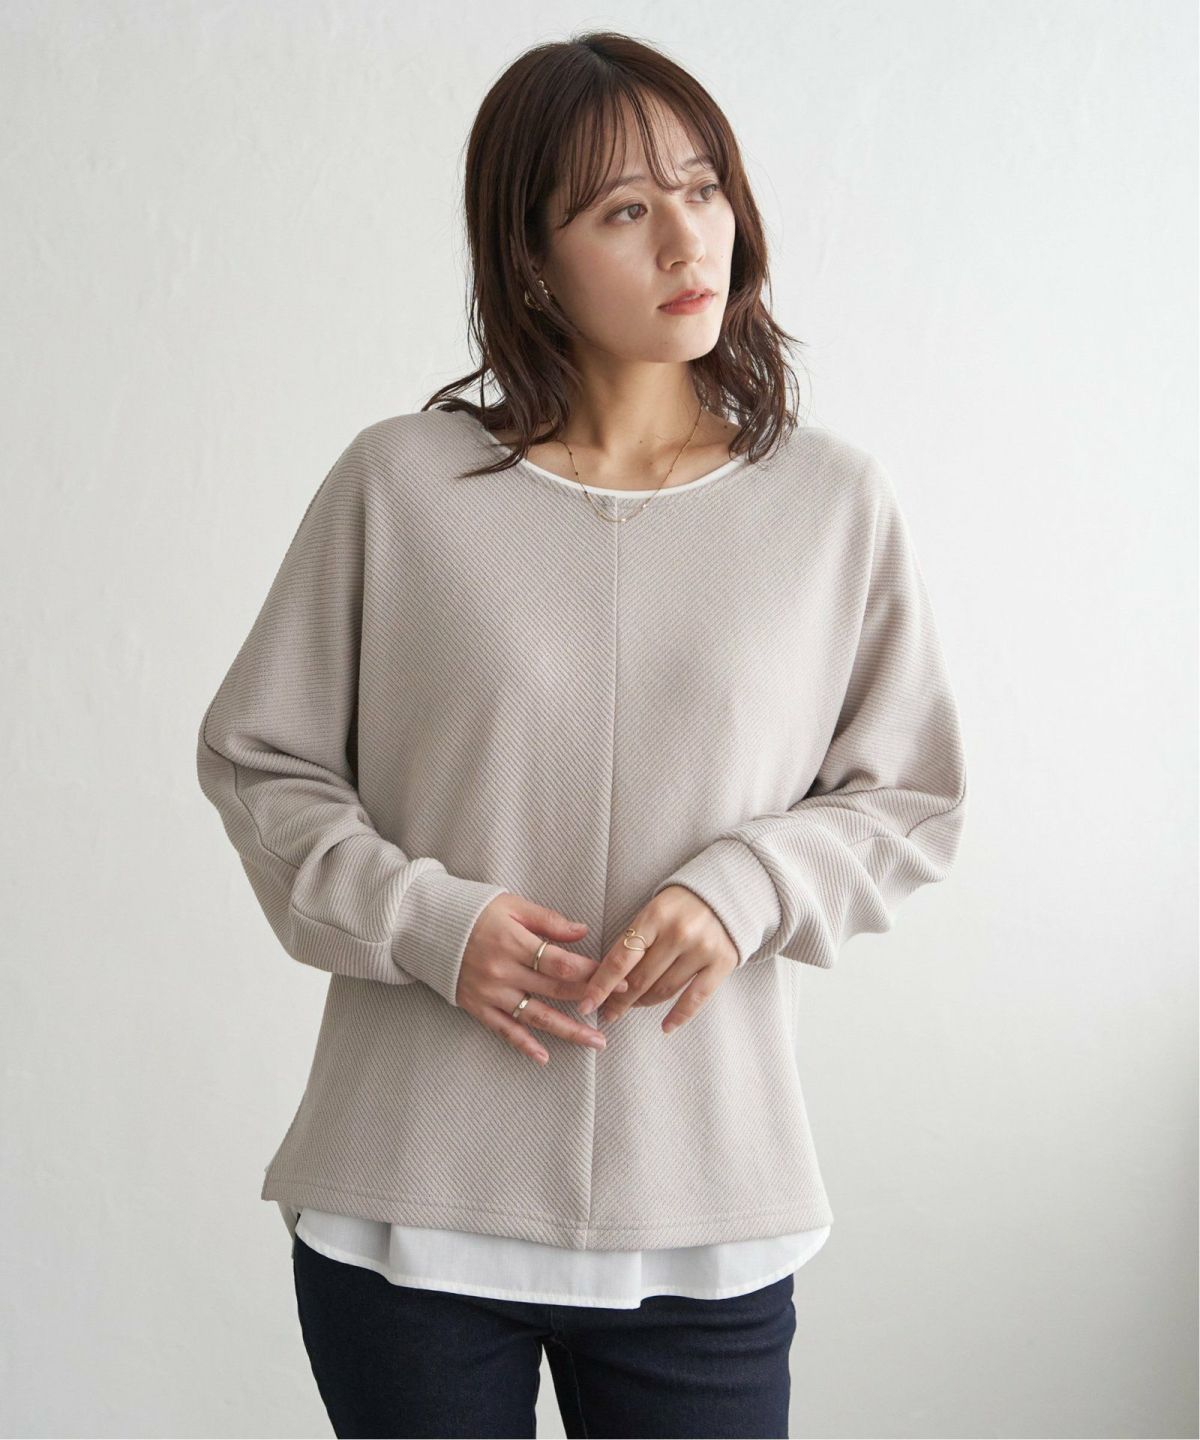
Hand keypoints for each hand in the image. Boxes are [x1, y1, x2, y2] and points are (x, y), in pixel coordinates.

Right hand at [456, 893, 628, 1065]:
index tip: (618, 978)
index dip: (592, 972)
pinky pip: (503, 1030)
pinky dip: (523, 1045)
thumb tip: (583, 931)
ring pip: (535, 1016)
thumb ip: (548, 920)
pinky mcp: (476, 1007)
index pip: (561, 963)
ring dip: (568, 1031)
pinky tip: (544, 1057)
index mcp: (513, 942)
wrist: (426, 926)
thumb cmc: (474, 910)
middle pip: (554, 991)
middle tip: (618, 1009)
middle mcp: (502, 971)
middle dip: (589, 1000)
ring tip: (596, 1042)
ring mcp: (489, 992)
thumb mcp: (511, 905)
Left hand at [578, 885, 738, 1033]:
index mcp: (655, 916)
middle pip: (640, 979)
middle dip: (619, 1000)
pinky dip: (679, 1016)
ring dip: (643, 1004)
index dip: (600, 986)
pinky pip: (696, 998)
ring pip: (663, 990)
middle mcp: (679, 933)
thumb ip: (634, 939)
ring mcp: (702, 948)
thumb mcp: (654, 910)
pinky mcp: (723, 962)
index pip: (620, 959)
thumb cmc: (682, 904)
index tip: (586, 1005)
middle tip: (607, 1012)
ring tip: (632, 1007)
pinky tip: (665, 1026)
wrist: (729, 891)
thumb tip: (607, 978)